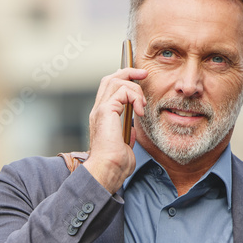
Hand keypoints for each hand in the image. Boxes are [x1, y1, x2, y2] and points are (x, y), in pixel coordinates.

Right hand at [82, 66, 147, 193]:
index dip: (124, 80)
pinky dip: (134, 97)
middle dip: (128, 72)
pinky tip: (140, 111)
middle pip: (110, 78)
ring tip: (142, 105)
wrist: (108, 170)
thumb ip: (127, 135)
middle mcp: (98, 110)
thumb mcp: (125, 146)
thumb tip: (133, 130)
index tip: (139, 80)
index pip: (109, 89)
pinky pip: (122, 91)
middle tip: (144, 74)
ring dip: (134, 88)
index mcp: (101, 117)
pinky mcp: (105, 111)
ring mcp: (100, 109)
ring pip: (116, 81)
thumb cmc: (115, 164)